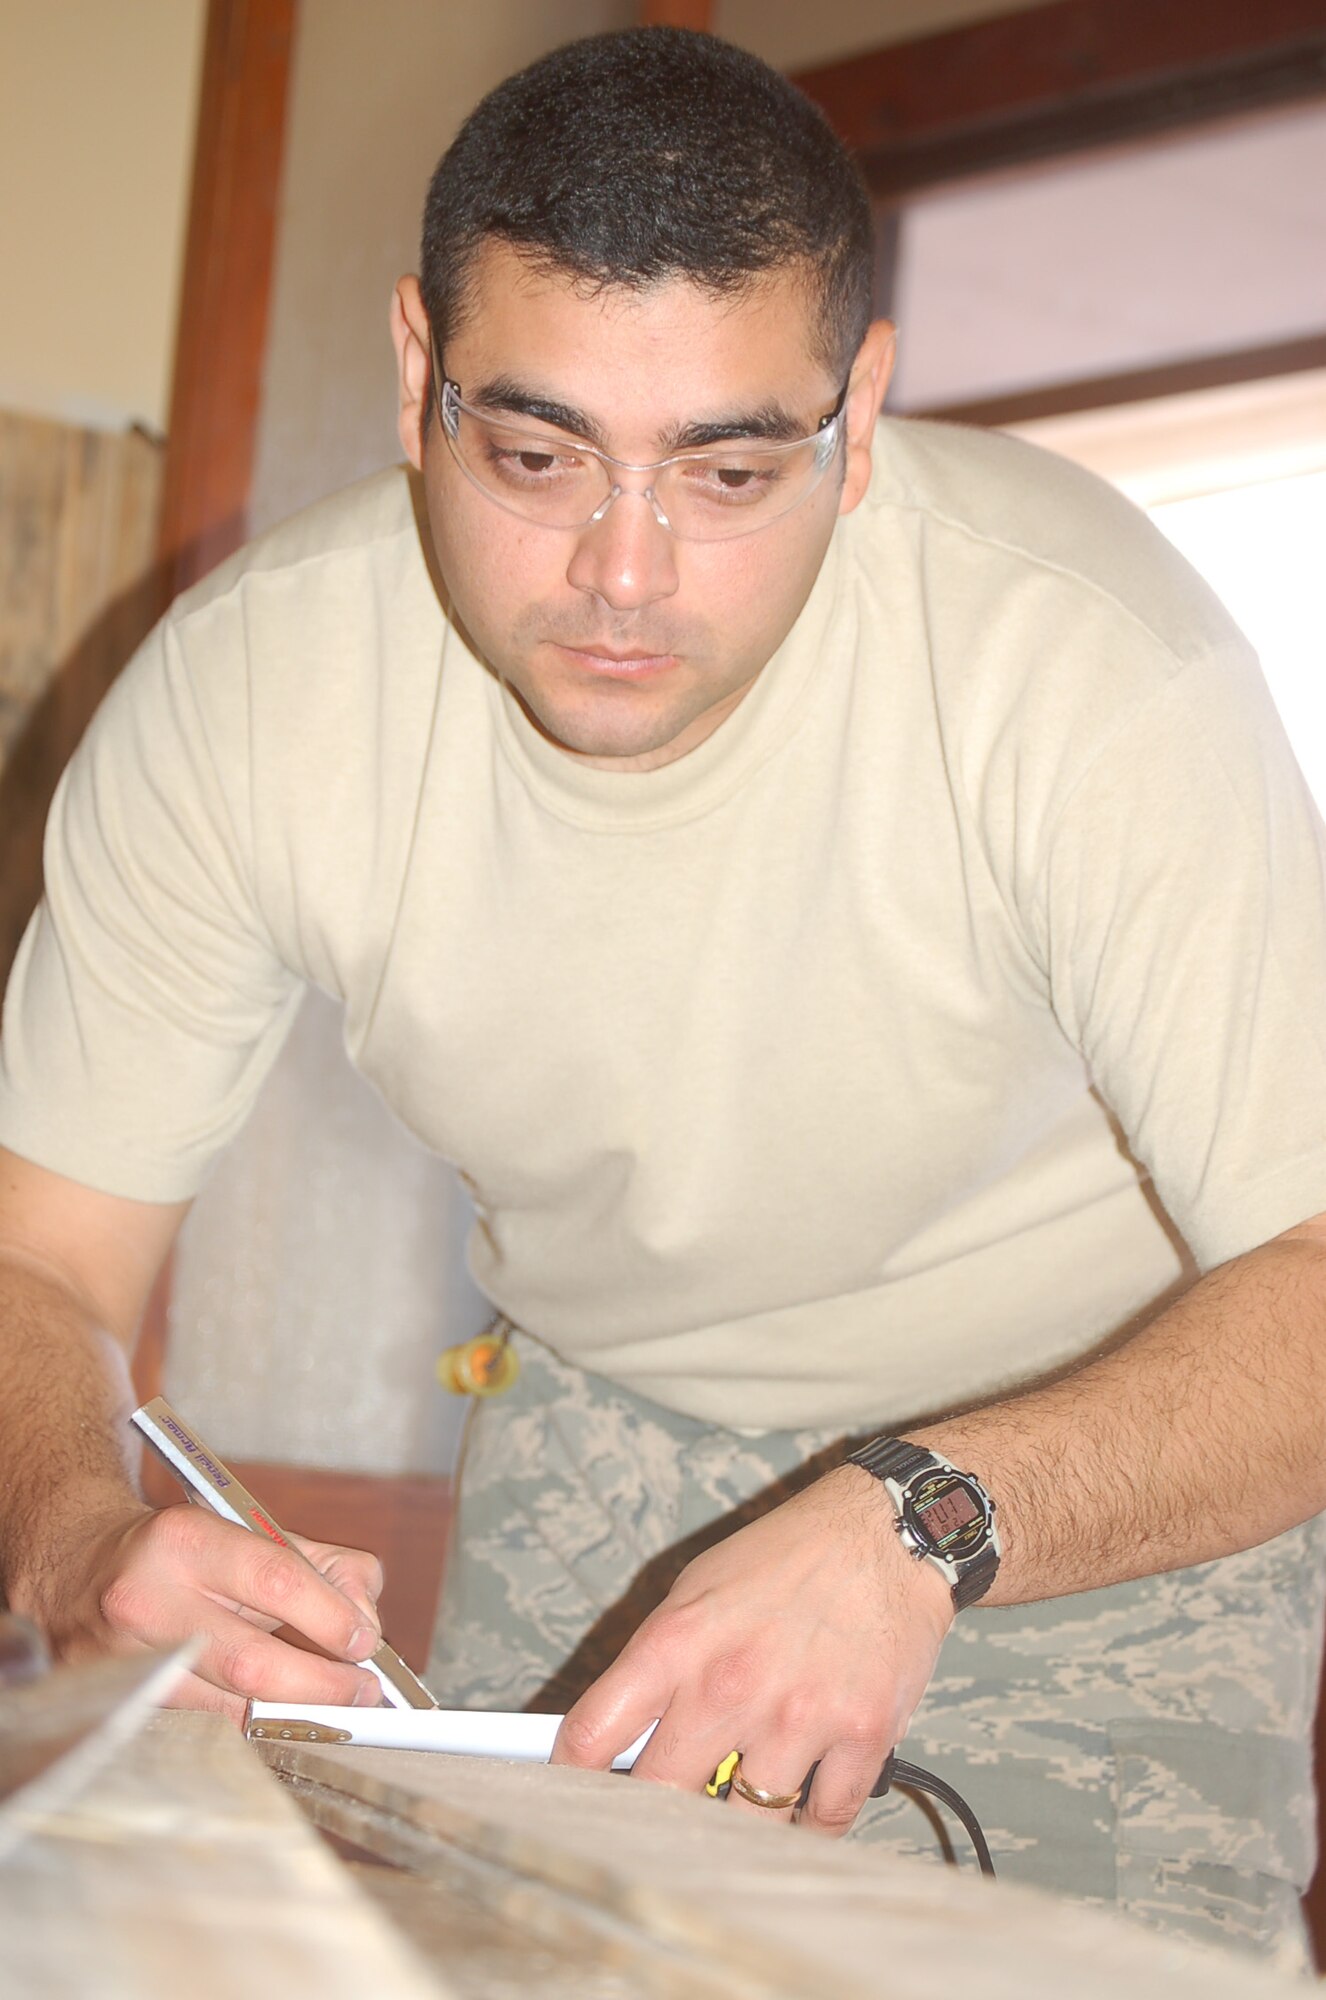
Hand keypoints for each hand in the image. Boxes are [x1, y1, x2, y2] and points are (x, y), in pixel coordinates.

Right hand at [30, 1500, 385, 1720]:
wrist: (76, 1571)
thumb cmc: (177, 1552)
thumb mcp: (247, 1530)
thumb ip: (320, 1565)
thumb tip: (364, 1618)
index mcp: (186, 1542)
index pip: (276, 1579)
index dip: (332, 1617)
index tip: (365, 1642)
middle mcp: (149, 1602)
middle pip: (253, 1664)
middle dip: (323, 1686)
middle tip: (362, 1692)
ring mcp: (129, 1664)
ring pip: (232, 1709)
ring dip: (293, 1711)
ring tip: (327, 1701)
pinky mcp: (124, 1707)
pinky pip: (207, 1726)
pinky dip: (253, 1721)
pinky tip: (275, 1709)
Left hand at [550, 1464, 953, 1833]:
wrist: (885, 1535)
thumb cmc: (787, 1559)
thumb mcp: (697, 1588)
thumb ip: (656, 1662)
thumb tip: (616, 1736)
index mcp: (677, 1643)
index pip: (591, 1734)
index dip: (570, 1777)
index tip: (573, 1794)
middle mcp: (731, 1686)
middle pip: (660, 1798)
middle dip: (657, 1810)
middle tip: (669, 1806)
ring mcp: (798, 1718)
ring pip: (746, 1826)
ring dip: (743, 1820)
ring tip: (748, 1795)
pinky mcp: (862, 1736)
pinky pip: (825, 1822)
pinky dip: (812, 1820)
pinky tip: (806, 1792)